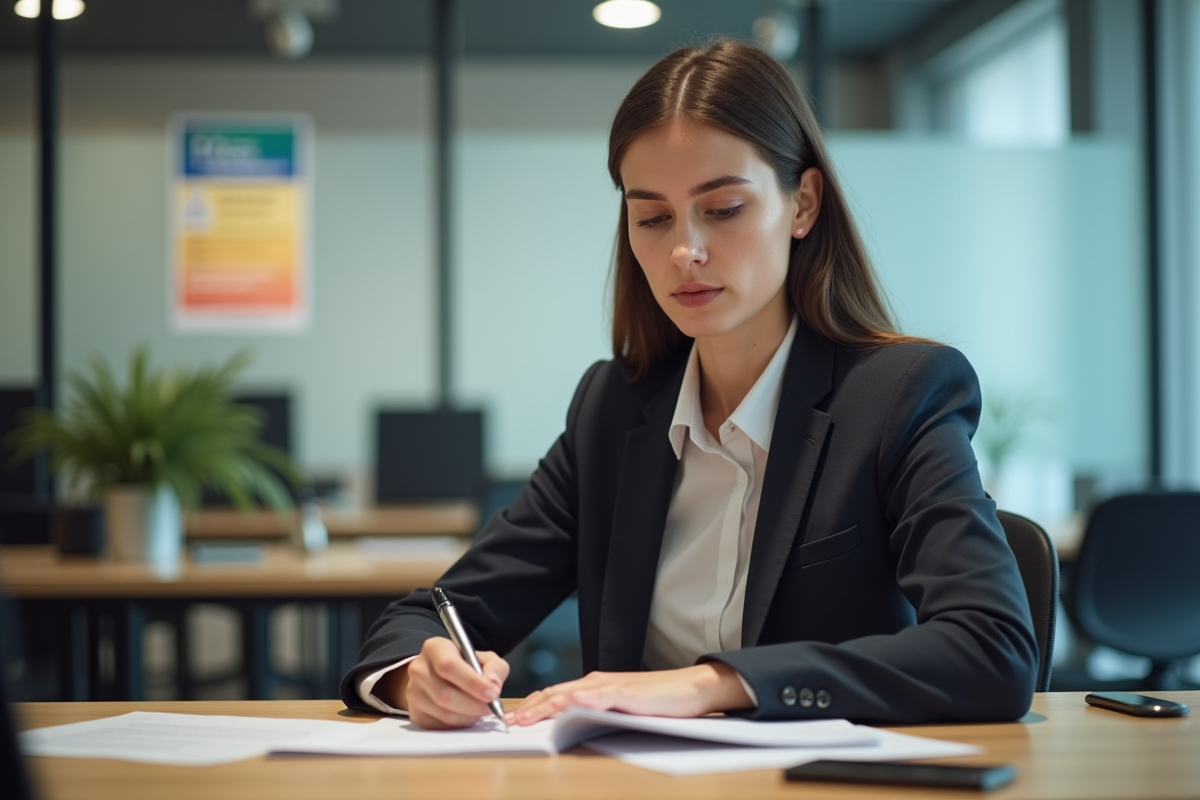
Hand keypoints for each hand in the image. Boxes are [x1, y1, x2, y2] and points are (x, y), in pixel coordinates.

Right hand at [377, 637, 509, 728]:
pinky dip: (459, 724)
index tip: (492, 693)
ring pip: (444, 713)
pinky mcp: (415, 713)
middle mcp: (419, 669)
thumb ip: (495, 668)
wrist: (440, 677)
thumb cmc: (465, 666)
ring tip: (480, 710)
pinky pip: (440, 725)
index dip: (472, 682)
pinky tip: (467, 715)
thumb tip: (493, 685)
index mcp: (435, 648)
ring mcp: (413, 692)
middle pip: (444, 694)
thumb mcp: (485, 659)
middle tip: (491, 707)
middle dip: (473, 705)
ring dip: (468, 716)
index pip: (449, 665)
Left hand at [506, 662, 752, 726]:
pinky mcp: (632, 694)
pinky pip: (606, 696)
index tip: (513, 719)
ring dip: (549, 704)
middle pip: (557, 693)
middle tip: (510, 723)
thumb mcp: (620, 707)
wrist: (692, 688)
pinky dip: (588, 699)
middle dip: (531, 708)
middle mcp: (599, 683)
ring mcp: (614, 687)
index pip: (556, 694)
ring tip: (528, 716)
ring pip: (575, 694)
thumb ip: (596, 711)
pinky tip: (575, 701)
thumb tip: (570, 722)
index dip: (532, 706)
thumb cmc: (658, 701)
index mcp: (595, 686)